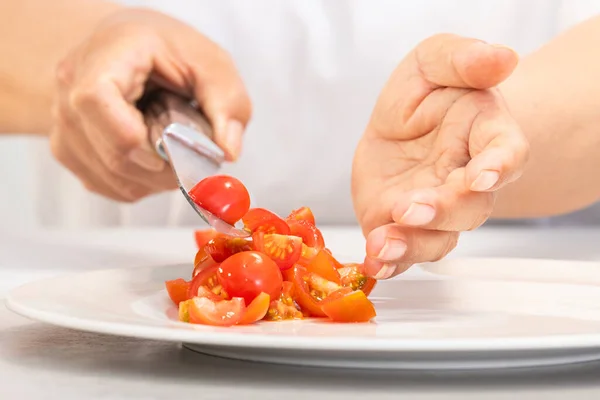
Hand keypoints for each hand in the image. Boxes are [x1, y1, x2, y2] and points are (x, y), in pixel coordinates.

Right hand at [50, 8, 250, 201]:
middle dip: (160, 169)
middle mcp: (71, 87)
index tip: (170, 150)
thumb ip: (226, 105)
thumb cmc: (170, 52)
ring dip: (152, 180)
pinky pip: (103, 184)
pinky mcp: (68, 148)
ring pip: (107, 176)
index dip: (132, 137)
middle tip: (192, 160)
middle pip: (108, 151)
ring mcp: (64, 121)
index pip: (95, 100)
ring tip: (174, 154)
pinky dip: (136, 184)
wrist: (130, 47)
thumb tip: (227, 151)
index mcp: (105, 55)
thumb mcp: (212, 65)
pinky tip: (152, 161)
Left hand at [352, 34, 528, 278]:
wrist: (403, 122)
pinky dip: (390, 261)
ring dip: (412, 245)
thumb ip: (463, 58)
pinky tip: (374, 263)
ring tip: (383, 245)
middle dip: (443, 211)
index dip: (499, 166)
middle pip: (469, 207)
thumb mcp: (437, 59)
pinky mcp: (402, 224)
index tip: (483, 174)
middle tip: (412, 207)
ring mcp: (435, 208)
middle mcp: (466, 181)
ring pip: (436, 238)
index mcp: (485, 136)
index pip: (506, 153)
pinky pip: (403, 250)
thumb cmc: (428, 92)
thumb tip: (500, 58)